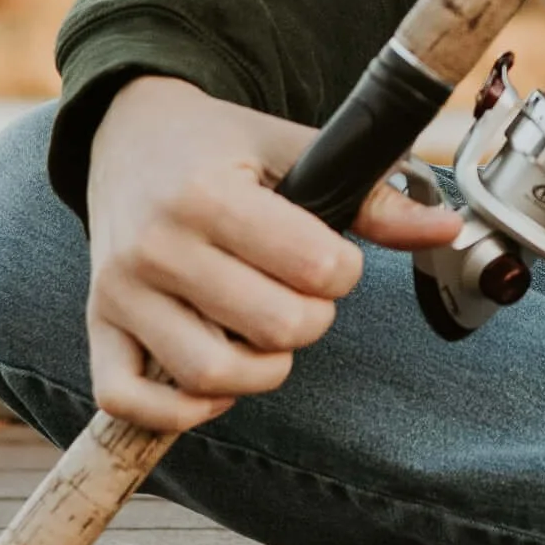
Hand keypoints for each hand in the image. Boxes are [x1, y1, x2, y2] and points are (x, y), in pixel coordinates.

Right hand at [84, 75, 460, 430]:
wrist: (129, 134)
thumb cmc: (220, 145)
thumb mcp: (294, 148)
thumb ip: (372, 195)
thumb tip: (446, 229)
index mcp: (207, 195)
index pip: (315, 267)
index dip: (345, 270)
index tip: (333, 255)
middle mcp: (156, 247)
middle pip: (274, 329)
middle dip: (313, 319)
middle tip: (305, 294)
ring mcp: (119, 293)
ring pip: (211, 377)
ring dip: (263, 370)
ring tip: (268, 333)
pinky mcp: (98, 328)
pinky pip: (130, 402)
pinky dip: (183, 410)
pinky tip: (216, 382)